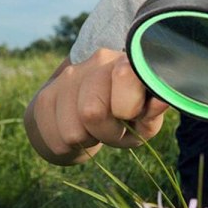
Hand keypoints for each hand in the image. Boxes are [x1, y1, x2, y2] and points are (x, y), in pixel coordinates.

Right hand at [26, 48, 168, 163]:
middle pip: (92, 111)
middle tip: (113, 129)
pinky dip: (70, 147)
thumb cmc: (125, 116)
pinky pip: (56, 141)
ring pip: (73, 132)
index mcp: (126, 60)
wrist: (89, 109)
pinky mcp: (45, 97)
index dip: (128, 106)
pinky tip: (77, 130)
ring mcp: (68, 77)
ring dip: (88, 140)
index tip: (131, 114)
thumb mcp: (144, 116)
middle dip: (107, 132)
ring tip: (95, 128)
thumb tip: (162, 101)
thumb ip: (153, 111)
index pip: (124, 75)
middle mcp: (96, 61)